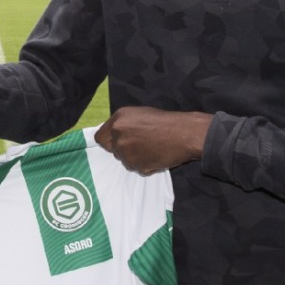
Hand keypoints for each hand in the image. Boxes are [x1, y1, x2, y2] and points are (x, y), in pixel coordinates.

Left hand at [95, 106, 211, 173]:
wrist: (184, 134)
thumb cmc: (166, 122)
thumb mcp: (140, 115)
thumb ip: (124, 124)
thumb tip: (115, 135)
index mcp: (118, 119)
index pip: (100, 137)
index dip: (109, 142)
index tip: (116, 145)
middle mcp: (118, 134)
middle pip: (114, 150)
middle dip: (125, 150)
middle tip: (143, 145)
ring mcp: (126, 150)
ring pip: (125, 161)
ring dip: (136, 159)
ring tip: (152, 149)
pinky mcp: (136, 164)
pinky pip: (137, 169)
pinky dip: (146, 166)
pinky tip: (157, 156)